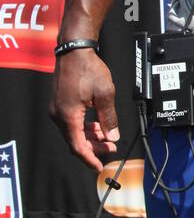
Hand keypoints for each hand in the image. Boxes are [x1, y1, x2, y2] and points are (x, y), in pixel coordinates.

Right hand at [49, 48, 119, 170]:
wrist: (74, 50)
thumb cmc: (87, 68)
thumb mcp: (105, 95)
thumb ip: (109, 118)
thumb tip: (113, 136)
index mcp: (67, 116)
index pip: (77, 147)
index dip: (89, 159)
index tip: (99, 166)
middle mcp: (58, 115)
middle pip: (75, 141)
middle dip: (94, 147)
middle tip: (111, 148)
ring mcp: (57, 109)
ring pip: (73, 132)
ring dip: (91, 137)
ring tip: (108, 136)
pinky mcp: (60, 103)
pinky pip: (71, 122)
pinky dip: (85, 127)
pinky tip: (97, 125)